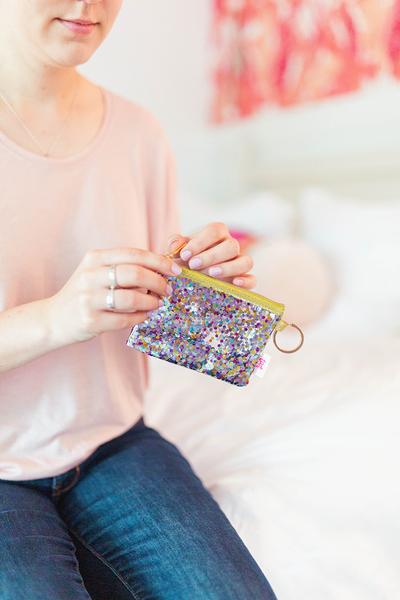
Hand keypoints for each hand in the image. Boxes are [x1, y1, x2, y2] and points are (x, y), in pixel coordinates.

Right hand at [47, 247, 181, 345]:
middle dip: (158, 282)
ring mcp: (88, 299)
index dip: (159, 261)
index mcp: (94, 258)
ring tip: (157, 304)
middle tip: (168, 290)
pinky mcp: (90, 321)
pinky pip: (125, 319)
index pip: (134, 254)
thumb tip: (162, 268)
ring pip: (132, 298)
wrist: (54, 318)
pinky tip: (144, 316)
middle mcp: (89, 276)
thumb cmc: (86, 293)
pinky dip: (140, 318)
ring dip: (151, 302)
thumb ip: (124, 267)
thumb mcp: (98, 272)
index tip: (175, 270)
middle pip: (135, 274)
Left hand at [167, 223, 255, 289]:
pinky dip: (246, 281)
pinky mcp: (244, 279)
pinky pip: (253, 279)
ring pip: (246, 261)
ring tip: (211, 273)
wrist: (192, 275)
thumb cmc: (187, 259)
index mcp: (217, 233)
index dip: (200, 242)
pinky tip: (234, 283)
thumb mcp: (179, 249)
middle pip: (231, 245)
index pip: (214, 230)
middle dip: (211, 256)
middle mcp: (231, 245)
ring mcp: (239, 262)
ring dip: (229, 267)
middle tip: (193, 265)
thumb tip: (175, 245)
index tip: (185, 254)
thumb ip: (175, 243)